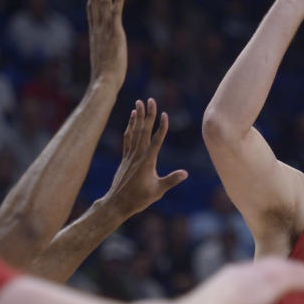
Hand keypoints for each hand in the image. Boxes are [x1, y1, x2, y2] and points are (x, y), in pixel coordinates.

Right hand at [86, 0, 126, 89]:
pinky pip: (116, 12)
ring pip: (102, 3)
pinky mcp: (115, 34)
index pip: (92, 8)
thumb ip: (102, 51)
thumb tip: (102, 51)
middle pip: (94, 1)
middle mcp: (98, 29)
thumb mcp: (102, 59)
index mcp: (95, 33)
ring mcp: (105, 30)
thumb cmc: (104, 77)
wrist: (103, 83)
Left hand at [104, 98, 187, 217]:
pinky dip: (130, 127)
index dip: (161, 127)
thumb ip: (171, 180)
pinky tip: (131, 118)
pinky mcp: (125, 158)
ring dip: (137, 117)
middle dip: (148, 114)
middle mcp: (138, 155)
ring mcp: (130, 155)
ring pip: (134, 132)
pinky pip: (127, 138)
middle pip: (144, 131)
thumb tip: (185, 173)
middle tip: (151, 100)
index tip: (165, 114)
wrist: (117, 203)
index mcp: (147, 161)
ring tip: (139, 103)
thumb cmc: (139, 199)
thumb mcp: (158, 191)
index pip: (156, 140)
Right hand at [207, 256, 303, 303]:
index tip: (281, 274)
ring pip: (291, 270)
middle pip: (277, 264)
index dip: (272, 270)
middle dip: (293, 267)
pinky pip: (300, 280)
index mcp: (233, 277)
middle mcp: (248, 272)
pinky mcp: (274, 284)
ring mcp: (261, 276)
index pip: (256, 269)